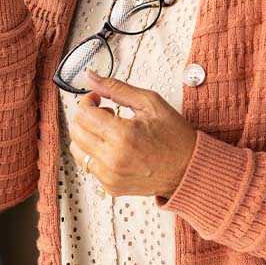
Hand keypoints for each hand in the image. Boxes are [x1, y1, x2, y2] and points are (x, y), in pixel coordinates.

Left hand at [68, 70, 196, 198]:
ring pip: (77, 149)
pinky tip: (115, 147)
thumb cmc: (175, 137)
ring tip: (110, 131)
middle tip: (105, 112)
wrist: (189, 170)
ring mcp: (110, 176)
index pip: (83, 114)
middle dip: (86, 116)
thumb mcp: (150, 102)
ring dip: (88, 135)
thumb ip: (116, 88)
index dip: (87, 100)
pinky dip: (96, 153)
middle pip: (76, 131)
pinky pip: (89, 166)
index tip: (98, 98)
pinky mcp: (111, 187)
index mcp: (122, 136)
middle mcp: (112, 159)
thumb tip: (91, 77)